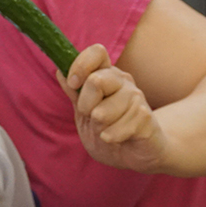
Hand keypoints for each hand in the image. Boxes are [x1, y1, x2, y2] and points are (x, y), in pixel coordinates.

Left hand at [59, 44, 168, 173]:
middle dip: (85, 106)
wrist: (136, 154)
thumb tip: (60, 71)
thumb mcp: (85, 115)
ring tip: (109, 130)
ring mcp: (136, 97)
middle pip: (96, 81)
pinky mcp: (145, 116)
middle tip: (93, 117)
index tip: (73, 84)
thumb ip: (75, 94)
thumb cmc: (110, 131)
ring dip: (99, 127)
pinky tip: (118, 138)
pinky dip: (110, 138)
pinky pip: (116, 129)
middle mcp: (123, 82)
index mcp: (107, 75)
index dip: (81, 65)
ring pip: (103, 111)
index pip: (97, 52)